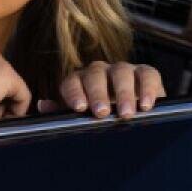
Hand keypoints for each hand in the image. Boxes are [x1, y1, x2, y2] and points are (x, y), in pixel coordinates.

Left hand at [40, 61, 165, 118]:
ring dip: (124, 93)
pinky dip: (148, 88)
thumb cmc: (99, 119)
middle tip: (102, 113)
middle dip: (98, 93)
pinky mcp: (146, 73)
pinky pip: (148, 74)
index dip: (75, 93)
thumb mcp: (81, 119)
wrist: (129, 117)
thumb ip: (62, 113)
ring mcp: (123, 70)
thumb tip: (43, 106)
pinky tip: (146, 105)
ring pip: (121, 72)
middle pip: (95, 74)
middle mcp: (100, 72)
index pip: (72, 81)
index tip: (80, 108)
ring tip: (126, 114)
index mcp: (80, 82)